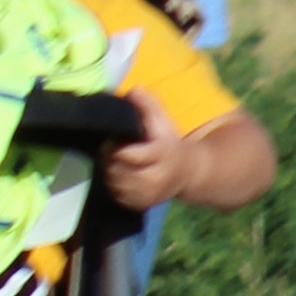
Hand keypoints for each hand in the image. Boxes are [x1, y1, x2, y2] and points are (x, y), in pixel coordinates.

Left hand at [106, 92, 188, 210]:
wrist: (187, 172)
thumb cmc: (169, 141)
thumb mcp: (163, 120)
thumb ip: (148, 104)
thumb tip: (133, 90)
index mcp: (162, 154)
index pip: (131, 155)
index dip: (116, 148)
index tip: (111, 140)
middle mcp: (157, 178)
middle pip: (120, 172)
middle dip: (110, 160)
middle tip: (107, 150)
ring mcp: (150, 194)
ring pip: (117, 185)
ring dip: (110, 173)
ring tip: (112, 161)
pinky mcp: (143, 204)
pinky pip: (119, 197)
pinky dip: (114, 185)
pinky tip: (119, 174)